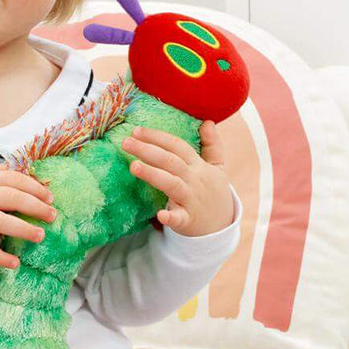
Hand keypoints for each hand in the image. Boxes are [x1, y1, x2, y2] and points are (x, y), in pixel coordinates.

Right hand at [0, 163, 56, 269]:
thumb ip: (1, 172)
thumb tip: (32, 172)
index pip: (13, 179)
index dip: (34, 187)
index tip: (50, 197)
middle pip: (10, 197)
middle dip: (34, 206)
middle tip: (52, 215)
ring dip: (21, 228)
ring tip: (40, 235)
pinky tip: (15, 263)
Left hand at [119, 121, 233, 236]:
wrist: (221, 226)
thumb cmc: (213, 193)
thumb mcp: (218, 167)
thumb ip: (212, 144)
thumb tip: (207, 122)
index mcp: (199, 166)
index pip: (177, 146)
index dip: (158, 137)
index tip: (136, 130)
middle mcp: (195, 180)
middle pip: (170, 161)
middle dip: (148, 150)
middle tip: (126, 142)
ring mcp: (192, 200)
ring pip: (172, 184)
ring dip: (153, 174)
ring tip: (133, 166)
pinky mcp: (189, 220)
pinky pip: (179, 218)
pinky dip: (170, 217)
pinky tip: (159, 215)